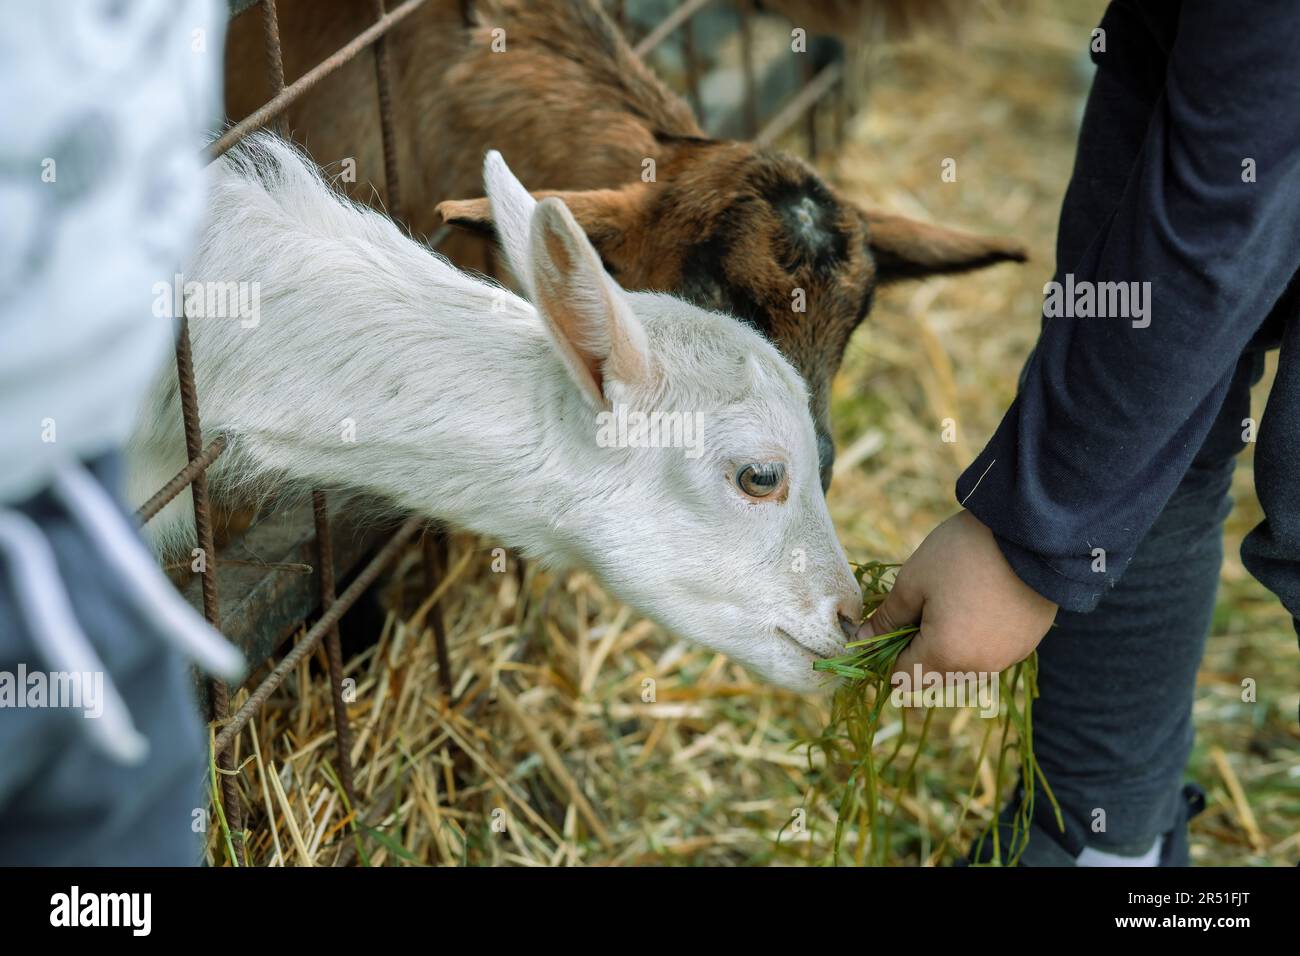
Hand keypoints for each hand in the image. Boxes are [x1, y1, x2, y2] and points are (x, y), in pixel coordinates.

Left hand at [857, 510, 1057, 677]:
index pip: (902, 678)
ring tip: (950, 603)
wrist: (1031, 533)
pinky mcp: (1026, 644)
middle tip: (917, 608)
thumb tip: (861, 640)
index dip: (886, 656)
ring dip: (947, 647)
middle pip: (933, 677)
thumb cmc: (962, 554)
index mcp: (944, 656)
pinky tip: (977, 605)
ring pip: (962, 668)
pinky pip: (989, 655)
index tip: (886, 626)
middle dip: (916, 651)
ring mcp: (1006, 658)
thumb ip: (887, 618)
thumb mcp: (913, 581)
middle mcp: (977, 668)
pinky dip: (976, 640)